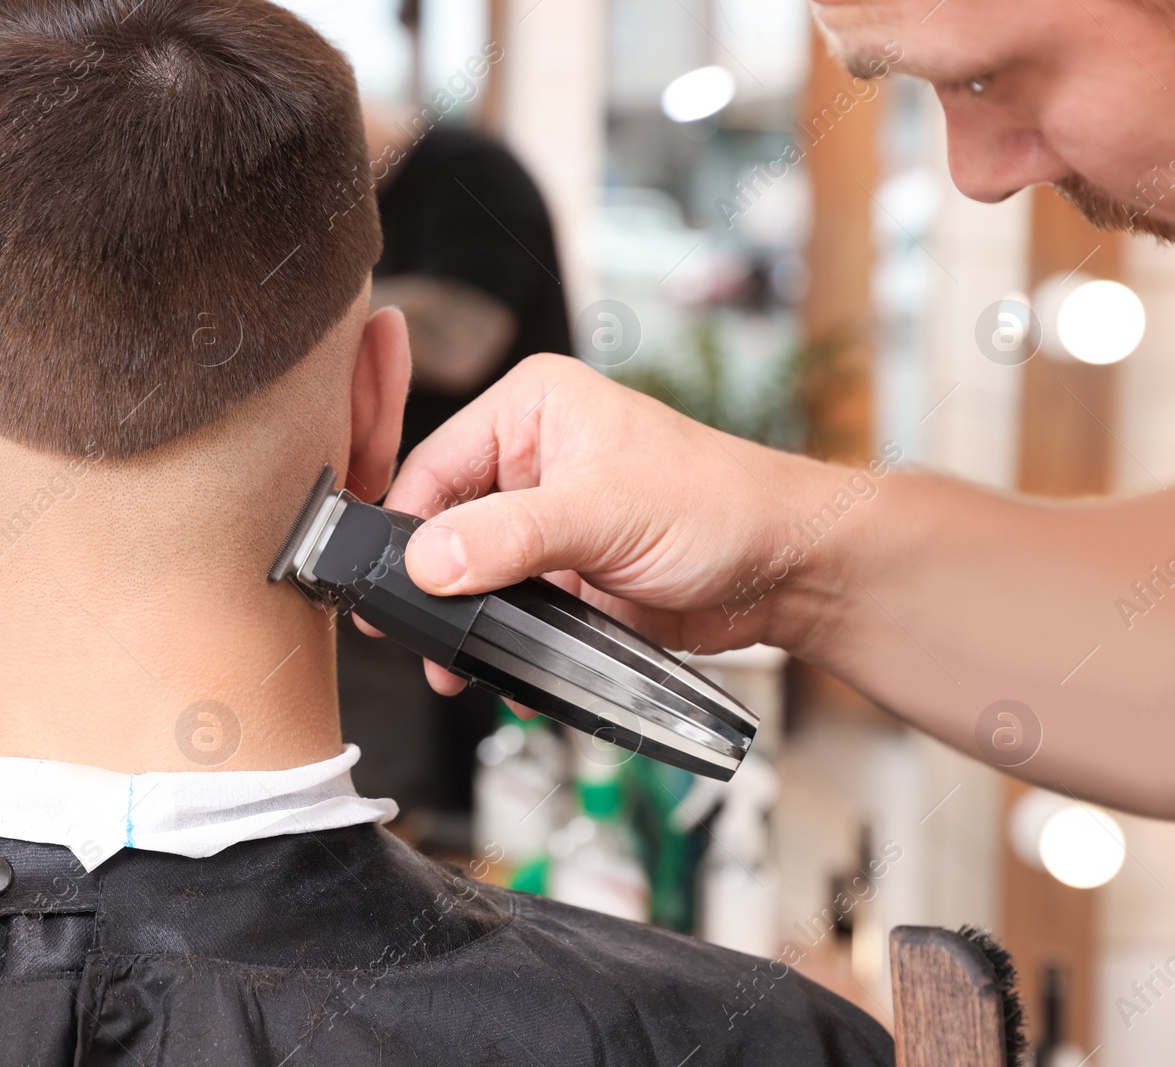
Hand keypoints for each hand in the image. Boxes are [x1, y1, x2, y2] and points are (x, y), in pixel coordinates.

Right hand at [369, 354, 846, 693]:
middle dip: (433, 589)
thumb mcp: (604, 513)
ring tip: (458, 668)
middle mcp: (532, 458)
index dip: (406, 530)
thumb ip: (511, 536)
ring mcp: (547, 520)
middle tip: (419, 640)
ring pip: (472, 576)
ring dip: (464, 626)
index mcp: (531, 409)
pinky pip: (510, 612)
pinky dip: (502, 646)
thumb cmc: (721, 504)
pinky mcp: (564, 572)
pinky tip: (507, 674)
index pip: (434, 466)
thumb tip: (430, 560)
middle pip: (444, 526)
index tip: (385, 588)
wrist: (788, 569)